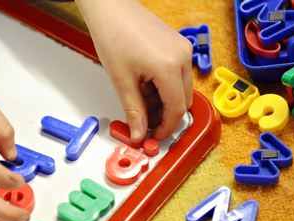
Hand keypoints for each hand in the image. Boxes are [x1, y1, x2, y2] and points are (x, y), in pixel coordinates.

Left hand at [76, 0, 192, 141]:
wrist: (111, 8)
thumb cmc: (113, 35)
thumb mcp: (122, 81)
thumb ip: (134, 111)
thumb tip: (139, 133)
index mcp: (169, 67)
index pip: (176, 109)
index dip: (165, 128)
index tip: (153, 136)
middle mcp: (182, 57)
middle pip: (183, 100)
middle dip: (165, 115)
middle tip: (144, 122)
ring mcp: (182, 49)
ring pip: (181, 88)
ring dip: (164, 101)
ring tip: (140, 101)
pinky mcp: (178, 45)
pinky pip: (177, 74)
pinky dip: (164, 86)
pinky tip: (145, 86)